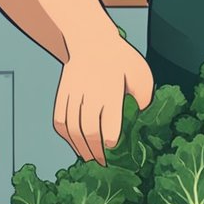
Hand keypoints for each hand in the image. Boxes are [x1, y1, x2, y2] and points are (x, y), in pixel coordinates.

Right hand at [53, 31, 153, 164]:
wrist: (92, 38)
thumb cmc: (121, 59)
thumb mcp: (141, 74)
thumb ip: (144, 98)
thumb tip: (141, 120)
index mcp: (110, 91)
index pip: (108, 124)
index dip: (109, 141)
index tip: (113, 150)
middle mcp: (89, 94)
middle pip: (88, 131)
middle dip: (95, 152)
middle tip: (102, 165)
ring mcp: (73, 94)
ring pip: (71, 128)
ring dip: (79, 147)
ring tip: (88, 159)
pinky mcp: (62, 93)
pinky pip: (59, 120)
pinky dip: (65, 136)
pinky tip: (74, 145)